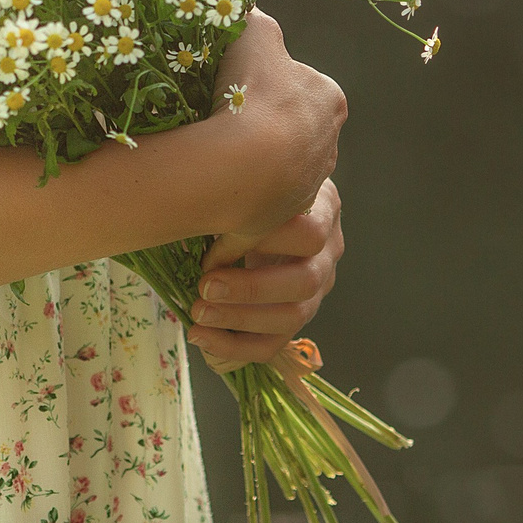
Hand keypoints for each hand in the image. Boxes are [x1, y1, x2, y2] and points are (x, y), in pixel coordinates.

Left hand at [187, 179, 342, 371]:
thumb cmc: (257, 183)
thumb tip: (193, 214)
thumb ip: (238, 193)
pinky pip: (272, 343)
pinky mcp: (295, 316)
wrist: (271, 201)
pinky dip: (234, 345)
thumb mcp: (256, 177)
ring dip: (240, 319)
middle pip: (305, 281)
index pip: (308, 232)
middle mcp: (329, 252)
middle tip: (205, 285)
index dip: (262, 241)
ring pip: (292, 317)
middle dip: (251, 288)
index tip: (216, 240)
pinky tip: (200, 337)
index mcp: (324, 209)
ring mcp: (317, 287)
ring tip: (198, 313)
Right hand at [210, 9, 345, 239]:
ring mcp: (308, 184)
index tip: (235, 87)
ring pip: (278, 166)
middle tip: (223, 121)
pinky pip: (259, 204)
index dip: (266, 84)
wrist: (243, 165)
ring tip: (216, 155)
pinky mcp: (285, 217)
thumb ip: (254, 19)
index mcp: (328, 99)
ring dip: (253, 162)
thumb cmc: (251, 92)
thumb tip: (246, 10)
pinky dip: (240, 198)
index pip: (300, 86)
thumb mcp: (254, 33)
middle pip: (291, 128)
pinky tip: (215, 189)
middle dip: (263, 126)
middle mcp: (328, 143)